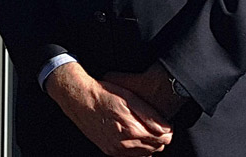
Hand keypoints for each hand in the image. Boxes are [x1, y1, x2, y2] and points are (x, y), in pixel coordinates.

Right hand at [45, 62, 172, 155]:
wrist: (79, 100)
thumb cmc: (103, 95)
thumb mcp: (128, 97)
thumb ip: (149, 114)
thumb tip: (166, 128)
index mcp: (132, 129)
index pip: (163, 138)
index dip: (167, 130)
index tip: (164, 122)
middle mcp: (125, 144)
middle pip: (156, 147)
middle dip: (158, 137)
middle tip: (154, 124)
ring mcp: (117, 150)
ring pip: (145, 153)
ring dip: (148, 143)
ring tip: (142, 128)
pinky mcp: (110, 151)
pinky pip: (131, 155)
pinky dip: (136, 148)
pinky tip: (132, 135)